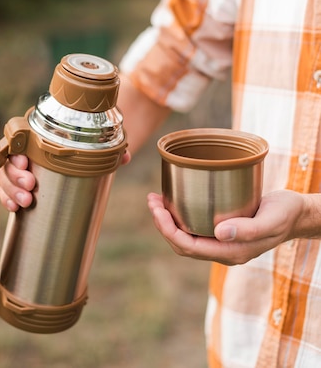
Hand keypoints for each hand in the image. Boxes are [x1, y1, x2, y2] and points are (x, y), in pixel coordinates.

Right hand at [0, 151, 130, 211]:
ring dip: (10, 191)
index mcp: (38, 136)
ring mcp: (22, 170)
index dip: (15, 153)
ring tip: (26, 202)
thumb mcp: (98, 143)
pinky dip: (7, 200)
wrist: (87, 151)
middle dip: (14, 176)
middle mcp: (26, 152)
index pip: (17, 142)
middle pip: (8, 162)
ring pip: (5, 178)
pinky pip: (7, 192)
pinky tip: (15, 209)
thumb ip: (109, 149)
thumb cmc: (87, 142)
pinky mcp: (22, 185)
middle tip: (30, 186)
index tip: (25, 163)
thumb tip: (123, 157)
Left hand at [147, 190, 305, 264]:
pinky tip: (174, 201)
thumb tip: (219, 233)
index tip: (157, 209)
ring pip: (185, 237)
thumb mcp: (271, 220)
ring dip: (167, 220)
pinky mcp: (222, 231)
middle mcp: (222, 250)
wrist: (298, 214)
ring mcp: (221, 242)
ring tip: (156, 199)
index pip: (188, 247)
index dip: (168, 230)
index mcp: (230, 252)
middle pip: (181, 243)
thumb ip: (249, 230)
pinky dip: (179, 216)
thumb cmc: (286, 214)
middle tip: (152, 199)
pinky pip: (194, 228)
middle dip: (162, 224)